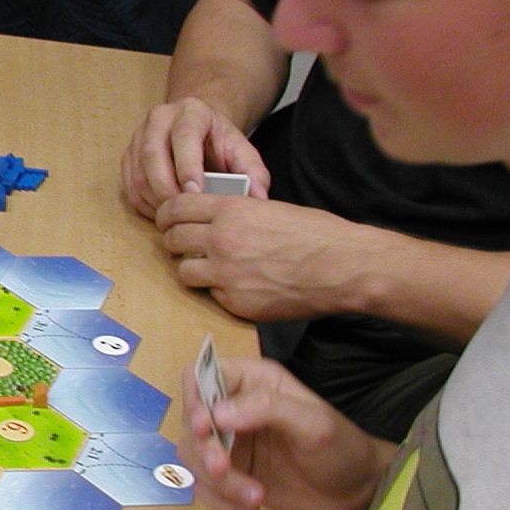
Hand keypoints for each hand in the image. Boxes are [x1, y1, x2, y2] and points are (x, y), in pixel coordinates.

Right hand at [123, 97, 270, 218]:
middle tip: (181, 212)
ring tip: (173, 216)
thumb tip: (259, 200)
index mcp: (191, 111)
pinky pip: (129, 184)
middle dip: (165, 188)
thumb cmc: (219, 143)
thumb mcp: (242, 152)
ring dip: (153, 199)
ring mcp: (139, 135)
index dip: (187, 166)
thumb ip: (254, 174)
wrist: (198, 130)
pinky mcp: (128, 154)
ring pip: (137, 172)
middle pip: (152, 154)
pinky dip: (143, 203)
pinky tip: (161, 213)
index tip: (195, 194)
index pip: (184, 136)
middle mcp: (160, 118)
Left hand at [157, 193, 381, 321]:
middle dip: (175, 242)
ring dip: (192, 269)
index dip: (167, 214)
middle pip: (172, 239)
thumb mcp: (268, 208)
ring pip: (184, 271)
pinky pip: (211, 295)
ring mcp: (226, 274)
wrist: (342, 267)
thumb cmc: (315, 233)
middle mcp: (221, 240)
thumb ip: (234, 213)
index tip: (168, 220)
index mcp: (230, 210)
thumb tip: (210, 219)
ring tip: (208, 268)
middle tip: (184, 246)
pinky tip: (237, 286)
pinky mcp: (235, 302)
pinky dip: (218, 291)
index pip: (176, 207)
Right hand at [180, 353, 387, 509]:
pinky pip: (204, 487)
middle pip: (191, 422)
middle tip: (224, 471)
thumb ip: (267, 409)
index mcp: (253, 382)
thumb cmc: (342, 450)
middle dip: (204, 450)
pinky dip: (220, 502)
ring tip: (255, 498)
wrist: (358, 498)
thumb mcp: (313, 424)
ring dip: (216, 483)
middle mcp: (234, 408)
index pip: (201, 375)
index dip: (194, 399)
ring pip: (193, 458)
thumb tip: (216, 414)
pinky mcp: (231, 476)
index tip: (204, 428)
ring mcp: (231, 444)